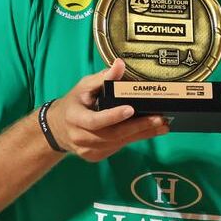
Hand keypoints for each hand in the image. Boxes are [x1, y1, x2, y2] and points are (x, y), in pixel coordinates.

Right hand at [46, 59, 168, 160]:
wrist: (57, 128)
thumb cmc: (74, 103)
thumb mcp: (84, 86)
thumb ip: (103, 77)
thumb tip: (120, 64)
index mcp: (74, 117)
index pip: (95, 120)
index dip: (113, 116)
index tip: (131, 109)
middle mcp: (80, 136)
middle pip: (112, 134)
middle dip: (138, 127)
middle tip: (159, 119)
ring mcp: (88, 149)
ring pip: (118, 143)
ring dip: (142, 134)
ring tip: (162, 126)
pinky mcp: (96, 156)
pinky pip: (118, 147)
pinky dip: (134, 138)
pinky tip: (150, 131)